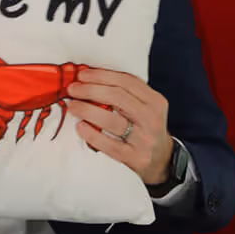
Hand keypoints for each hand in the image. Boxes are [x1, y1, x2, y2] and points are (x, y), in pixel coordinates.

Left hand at [66, 69, 172, 184]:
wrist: (161, 159)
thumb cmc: (146, 129)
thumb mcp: (146, 107)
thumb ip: (127, 93)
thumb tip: (92, 79)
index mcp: (155, 101)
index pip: (126, 82)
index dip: (101, 76)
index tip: (83, 74)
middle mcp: (151, 118)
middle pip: (118, 97)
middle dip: (91, 90)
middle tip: (73, 89)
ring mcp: (144, 139)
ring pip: (112, 120)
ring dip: (87, 110)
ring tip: (72, 106)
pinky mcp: (135, 157)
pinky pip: (109, 145)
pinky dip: (92, 134)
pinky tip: (80, 127)